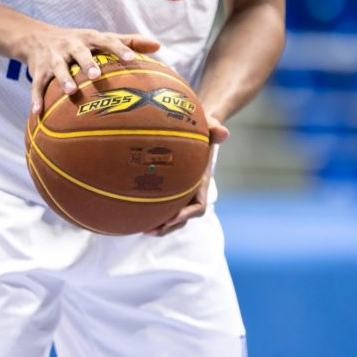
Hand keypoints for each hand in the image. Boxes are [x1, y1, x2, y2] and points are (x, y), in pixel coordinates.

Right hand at [23, 24, 160, 114]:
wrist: (36, 37)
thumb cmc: (78, 41)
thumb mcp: (99, 38)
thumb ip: (128, 41)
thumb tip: (158, 46)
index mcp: (88, 38)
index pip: (106, 40)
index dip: (119, 49)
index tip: (132, 60)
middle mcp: (70, 45)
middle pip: (79, 52)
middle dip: (87, 62)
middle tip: (97, 75)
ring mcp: (53, 57)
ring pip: (58, 68)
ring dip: (63, 79)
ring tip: (71, 92)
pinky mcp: (39, 70)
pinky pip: (37, 85)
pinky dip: (36, 98)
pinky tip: (37, 113)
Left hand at [147, 113, 228, 236]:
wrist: (198, 129)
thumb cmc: (203, 127)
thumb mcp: (209, 125)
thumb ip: (215, 129)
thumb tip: (223, 133)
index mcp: (201, 182)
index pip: (199, 205)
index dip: (187, 214)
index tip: (173, 217)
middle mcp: (192, 191)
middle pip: (184, 217)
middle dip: (169, 226)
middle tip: (151, 230)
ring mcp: (181, 192)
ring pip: (172, 215)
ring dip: (160, 225)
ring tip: (141, 228)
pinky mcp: (169, 188)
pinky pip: (162, 204)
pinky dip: (152, 211)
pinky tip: (133, 213)